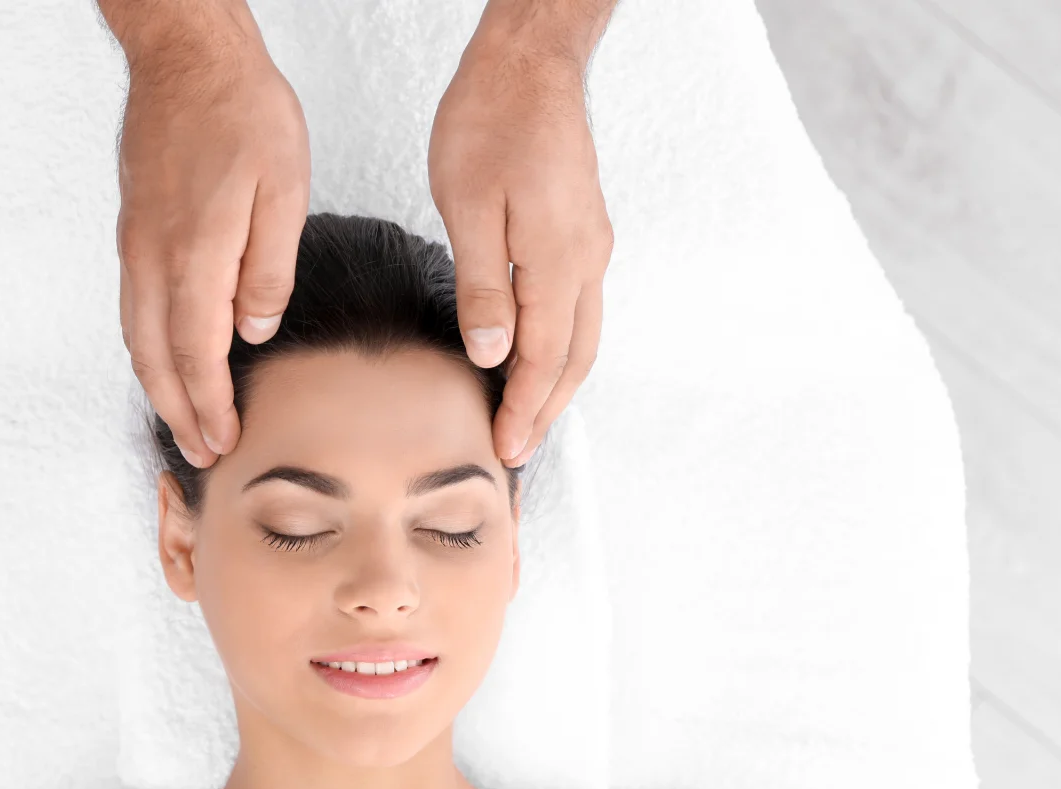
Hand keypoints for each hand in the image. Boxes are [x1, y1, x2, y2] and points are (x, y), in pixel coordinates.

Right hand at [111, 17, 310, 467]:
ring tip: (182, 421)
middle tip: (200, 453)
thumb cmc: (241, 111)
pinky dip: (148, 350)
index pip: (197, 354)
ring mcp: (136, 246)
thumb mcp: (284, 188)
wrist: (184, 57)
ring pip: (136, 337)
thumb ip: (268, 267)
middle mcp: (153, 259)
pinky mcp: (133, 232)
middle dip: (178, 413)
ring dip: (158, 387)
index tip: (225, 441)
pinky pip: (133, 309)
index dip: (210, 405)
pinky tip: (167, 361)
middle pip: (156, 359)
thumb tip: (254, 328)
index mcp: (195, 254)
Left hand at [429, 43, 612, 464]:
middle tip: (518, 453)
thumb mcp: (470, 207)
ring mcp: (590, 245)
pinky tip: (537, 359)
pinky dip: (562, 348)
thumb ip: (482, 286)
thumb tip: (491, 353)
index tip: (504, 449)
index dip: (523, 409)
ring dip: (558, 385)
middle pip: (574, 359)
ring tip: (528, 420)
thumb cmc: (492, 121)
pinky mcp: (583, 231)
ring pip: (583, 336)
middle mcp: (586, 260)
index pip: (544, 359)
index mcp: (557, 261)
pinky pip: (579, 308)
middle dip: (546, 411)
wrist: (531, 62)